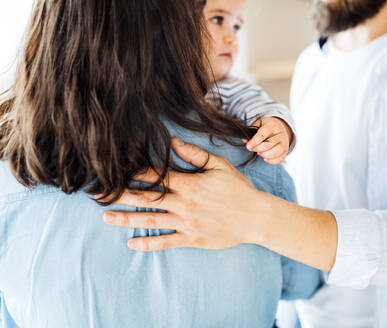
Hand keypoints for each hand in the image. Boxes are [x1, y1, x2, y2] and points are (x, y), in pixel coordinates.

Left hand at [101, 137, 266, 251]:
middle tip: (98, 195)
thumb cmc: (238, 189)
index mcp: (190, 183)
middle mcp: (184, 203)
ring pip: (151, 220)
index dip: (133, 172)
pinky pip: (166, 242)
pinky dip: (149, 244)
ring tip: (106, 217)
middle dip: (120, 195)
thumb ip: (196, 155)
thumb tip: (173, 143)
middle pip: (146, 198)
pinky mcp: (192, 238)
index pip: (156, 176)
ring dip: (127, 219)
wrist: (255, 217)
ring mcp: (187, 222)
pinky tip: (131, 244)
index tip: (115, 169)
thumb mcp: (220, 166)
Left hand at [244, 117, 292, 164]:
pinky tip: (266, 157)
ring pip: (275, 153)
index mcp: (272, 126)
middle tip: (252, 148)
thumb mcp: (258, 124)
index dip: (255, 141)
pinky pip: (279, 159)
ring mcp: (284, 143)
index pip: (263, 134)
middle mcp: (280, 135)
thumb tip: (245, 140)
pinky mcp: (285, 151)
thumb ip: (251, 131)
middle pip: (269, 145)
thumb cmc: (266, 126)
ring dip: (264, 155)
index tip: (248, 146)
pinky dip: (271, 161)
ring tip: (259, 152)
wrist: (279, 127)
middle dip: (258, 149)